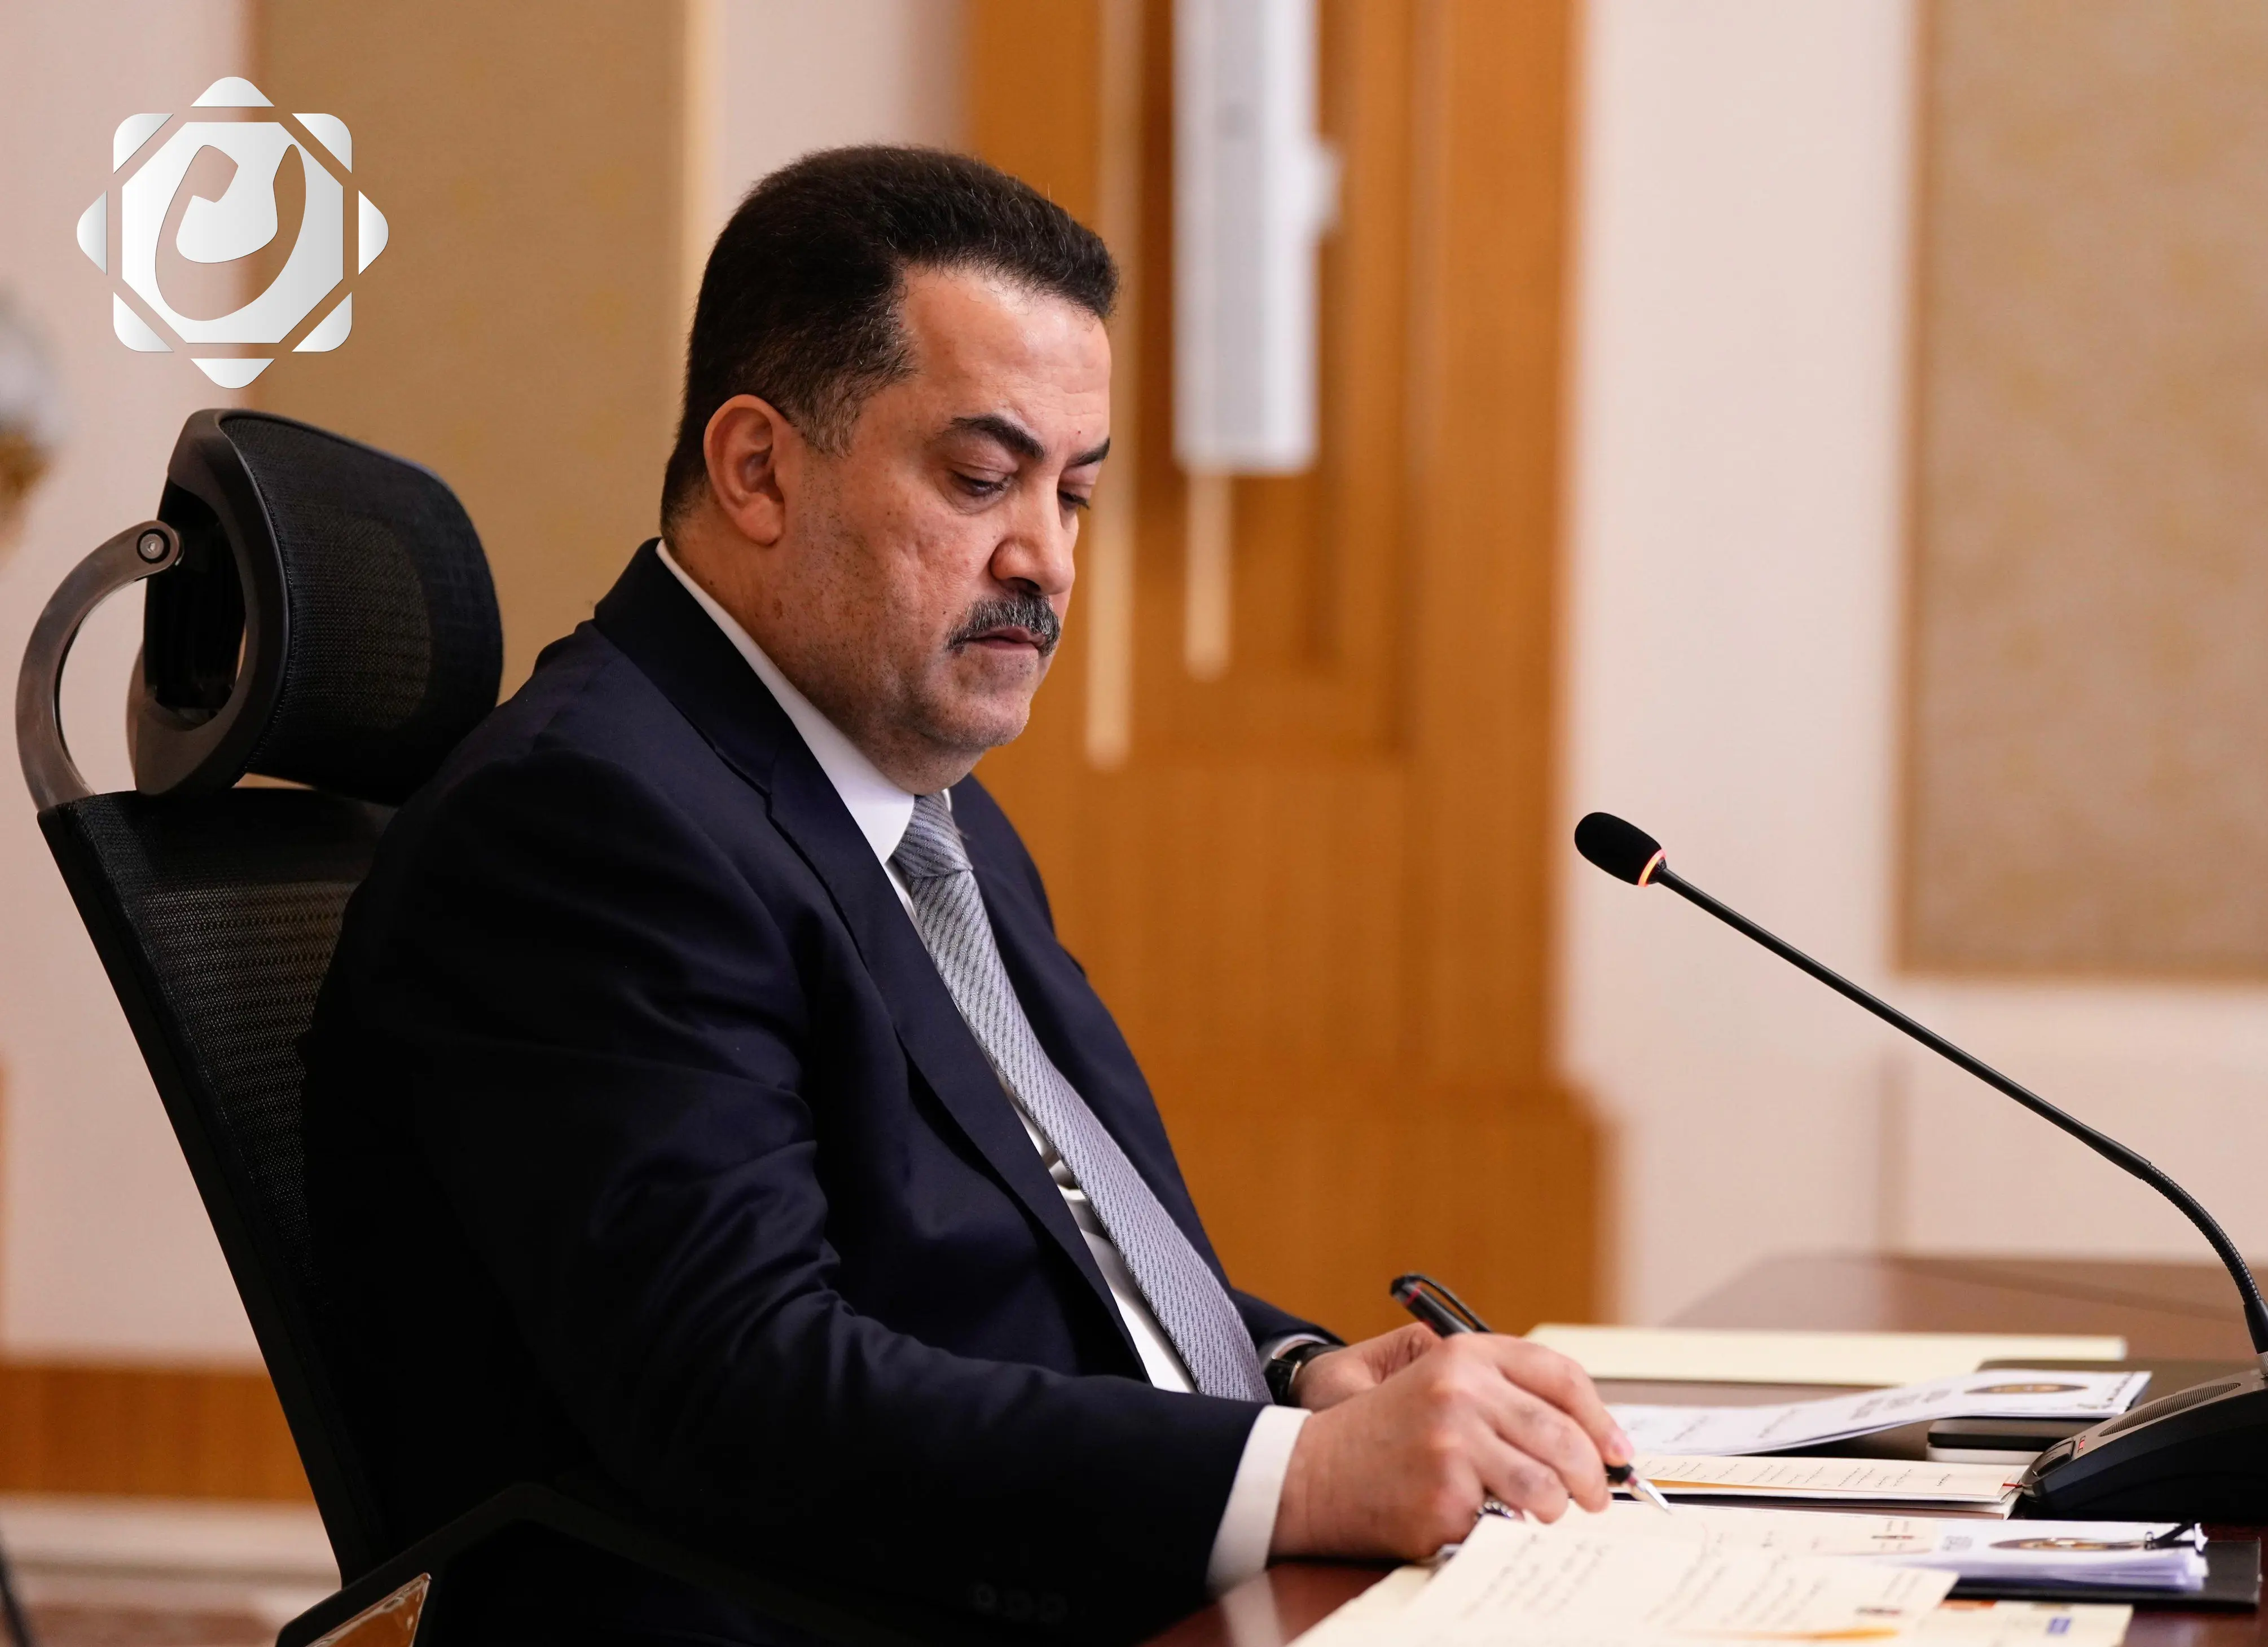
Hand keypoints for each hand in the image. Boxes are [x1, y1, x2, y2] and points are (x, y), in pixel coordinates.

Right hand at [1270, 1333, 1632, 1560]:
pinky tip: (1482, 1525)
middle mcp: (1461, 1393)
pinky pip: (1504, 1525)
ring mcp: (1453, 1445)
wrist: (1306, 1472)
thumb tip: (1586, 1437)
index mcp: (1462, 1356)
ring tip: (1543, 1516)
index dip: (1599, 1417)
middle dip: (1593, 1477)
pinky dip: (1503, 1533)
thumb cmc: (1379, 1434)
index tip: (1618, 1452)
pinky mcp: (1444, 1497)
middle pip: (1564, 1436)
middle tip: (1596, 1500)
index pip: (1560, 1376)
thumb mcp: (1435, 1387)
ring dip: (1555, 1511)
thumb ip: (1501, 1395)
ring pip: (1547, 1487)